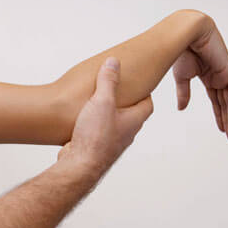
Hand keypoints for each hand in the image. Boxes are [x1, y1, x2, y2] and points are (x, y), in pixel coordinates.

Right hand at [58, 57, 152, 173]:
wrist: (79, 165)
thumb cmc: (95, 137)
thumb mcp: (102, 101)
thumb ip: (108, 81)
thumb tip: (114, 62)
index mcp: (133, 121)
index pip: (148, 104)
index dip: (145, 93)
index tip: (139, 83)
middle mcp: (125, 133)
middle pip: (131, 114)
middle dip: (125, 102)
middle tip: (117, 90)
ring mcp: (111, 142)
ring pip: (114, 124)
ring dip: (108, 114)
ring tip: (98, 102)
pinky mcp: (96, 148)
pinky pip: (98, 133)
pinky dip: (94, 124)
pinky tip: (83, 119)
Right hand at [173, 14, 227, 140]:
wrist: (186, 36)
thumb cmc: (182, 52)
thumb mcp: (181, 78)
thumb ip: (184, 94)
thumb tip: (182, 109)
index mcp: (208, 78)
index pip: (217, 101)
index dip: (219, 115)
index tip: (221, 129)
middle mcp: (219, 78)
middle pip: (226, 104)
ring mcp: (225, 75)